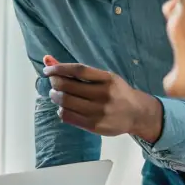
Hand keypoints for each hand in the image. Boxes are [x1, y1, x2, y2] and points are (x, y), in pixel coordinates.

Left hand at [43, 57, 161, 142]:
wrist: (136, 113)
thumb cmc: (116, 92)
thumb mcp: (102, 77)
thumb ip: (76, 70)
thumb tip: (48, 59)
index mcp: (107, 78)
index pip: (77, 70)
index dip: (58, 68)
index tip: (47, 70)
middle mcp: (103, 94)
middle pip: (67, 86)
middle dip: (54, 83)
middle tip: (53, 83)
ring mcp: (99, 111)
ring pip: (65, 102)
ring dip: (55, 96)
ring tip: (56, 94)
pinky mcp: (94, 125)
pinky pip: (68, 116)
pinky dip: (61, 110)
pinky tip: (64, 108)